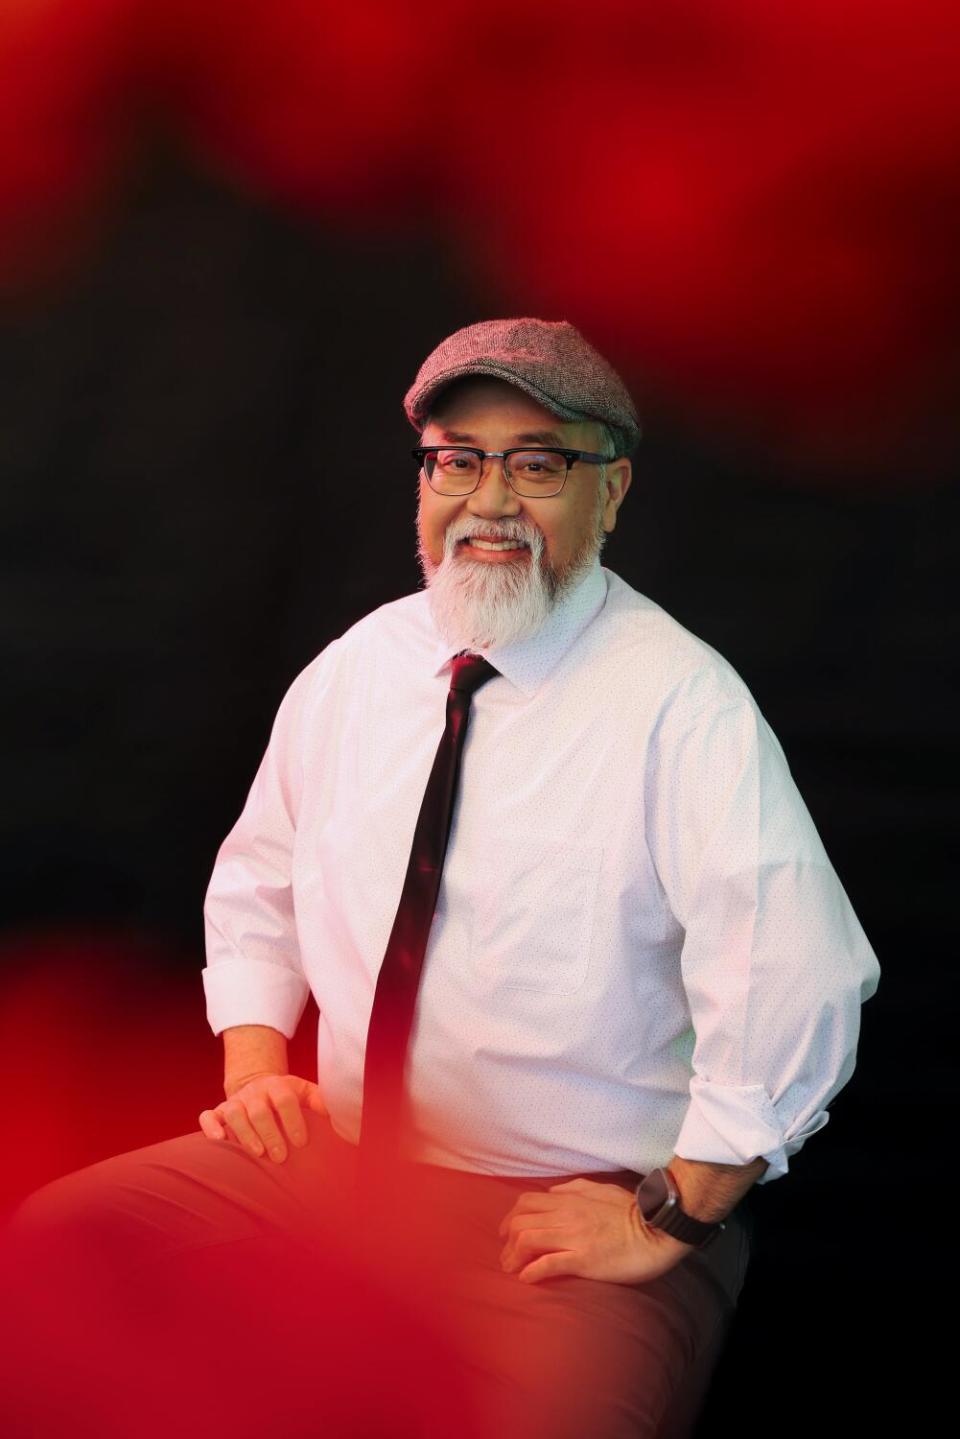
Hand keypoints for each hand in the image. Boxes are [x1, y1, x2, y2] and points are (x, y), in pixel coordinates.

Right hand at [198, 1073, 327, 1163]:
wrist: (257, 1086)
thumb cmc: (286, 1097)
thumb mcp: (304, 1093)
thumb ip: (320, 1101)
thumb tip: (342, 1114)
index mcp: (278, 1086)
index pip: (285, 1099)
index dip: (293, 1120)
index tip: (302, 1142)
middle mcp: (254, 1092)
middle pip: (259, 1110)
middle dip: (270, 1134)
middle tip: (281, 1157)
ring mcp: (235, 1101)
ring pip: (234, 1113)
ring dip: (245, 1133)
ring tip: (257, 1154)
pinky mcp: (218, 1111)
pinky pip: (208, 1116)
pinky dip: (210, 1127)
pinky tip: (219, 1140)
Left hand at [497, 1178, 694, 1284]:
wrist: (657, 1229)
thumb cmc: (632, 1210)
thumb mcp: (600, 1189)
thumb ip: (574, 1189)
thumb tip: (553, 1193)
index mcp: (569, 1199)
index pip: (525, 1203)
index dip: (510, 1219)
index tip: (507, 1234)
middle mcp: (566, 1215)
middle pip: (520, 1223)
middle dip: (507, 1241)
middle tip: (506, 1257)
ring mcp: (573, 1237)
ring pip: (528, 1241)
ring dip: (513, 1257)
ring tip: (512, 1270)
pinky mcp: (583, 1259)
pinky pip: (548, 1264)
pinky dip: (532, 1272)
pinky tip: (527, 1279)